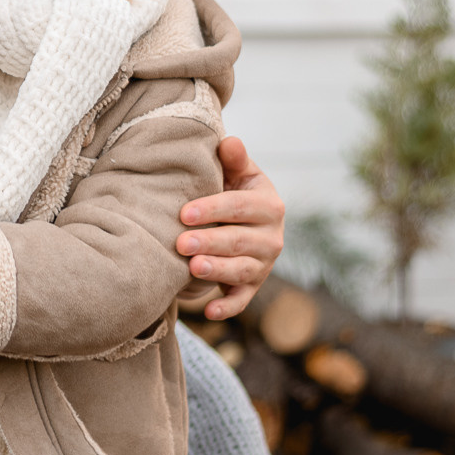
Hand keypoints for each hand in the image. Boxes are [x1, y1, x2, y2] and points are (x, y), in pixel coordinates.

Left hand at [175, 136, 285, 320]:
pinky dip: (227, 307)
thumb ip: (234, 159)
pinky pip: (242, 299)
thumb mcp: (236, 173)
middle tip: (181, 243)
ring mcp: (264, 264)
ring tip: (192, 268)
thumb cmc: (232, 190)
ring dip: (218, 271)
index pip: (240, 207)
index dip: (213, 209)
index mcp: (268, 204)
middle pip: (240, 241)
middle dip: (210, 242)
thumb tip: (228, 142)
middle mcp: (273, 236)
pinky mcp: (252, 286)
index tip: (184, 213)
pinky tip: (208, 312)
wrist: (240, 221)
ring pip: (242, 270)